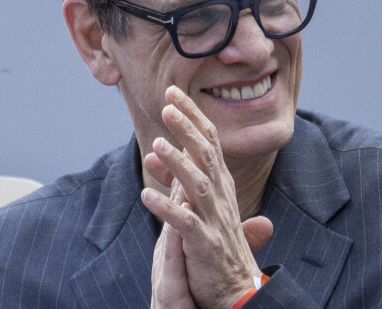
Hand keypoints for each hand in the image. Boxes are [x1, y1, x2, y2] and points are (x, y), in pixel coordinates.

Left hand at [142, 86, 272, 308]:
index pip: (209, 140)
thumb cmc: (216, 238)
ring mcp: (214, 219)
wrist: (236, 288)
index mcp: (221, 182)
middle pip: (206, 154)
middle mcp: (221, 195)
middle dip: (187, 128)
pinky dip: (166, 208)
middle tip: (167, 105)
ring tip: (156, 144)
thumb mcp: (197, 201)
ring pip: (198, 183)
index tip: (173, 93)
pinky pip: (184, 223)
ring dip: (178, 163)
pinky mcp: (205, 244)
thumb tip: (154, 151)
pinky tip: (145, 195)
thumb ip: (175, 176)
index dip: (192, 115)